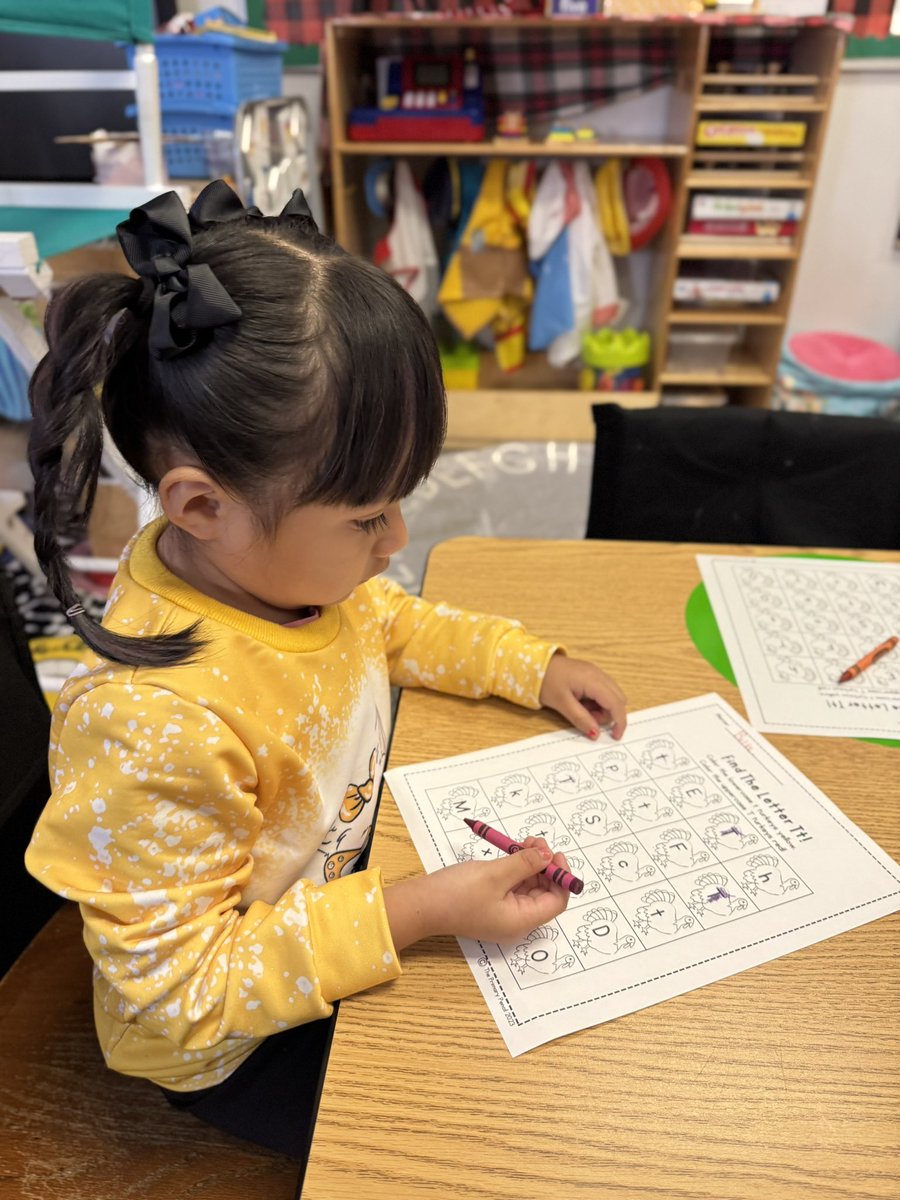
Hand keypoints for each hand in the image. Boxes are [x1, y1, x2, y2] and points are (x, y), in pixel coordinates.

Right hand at [384, 837, 571, 949]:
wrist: (421, 905)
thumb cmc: (456, 893)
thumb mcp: (496, 873)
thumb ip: (526, 863)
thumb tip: (549, 855)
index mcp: (521, 921)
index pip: (557, 901)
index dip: (561, 876)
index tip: (554, 853)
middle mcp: (516, 921)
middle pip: (544, 893)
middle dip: (545, 866)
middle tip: (535, 842)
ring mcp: (503, 914)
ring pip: (529, 888)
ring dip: (530, 865)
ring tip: (522, 844)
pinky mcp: (491, 905)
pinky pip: (513, 887)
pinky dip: (516, 870)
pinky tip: (510, 854)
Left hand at [539, 653, 626, 740]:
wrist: (534, 663)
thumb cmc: (545, 681)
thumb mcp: (561, 703)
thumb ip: (580, 718)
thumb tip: (595, 734)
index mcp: (592, 680)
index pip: (616, 703)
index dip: (619, 721)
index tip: (615, 736)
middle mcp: (598, 674)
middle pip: (618, 700)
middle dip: (607, 715)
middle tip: (588, 719)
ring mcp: (596, 673)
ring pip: (611, 696)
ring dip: (602, 709)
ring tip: (581, 710)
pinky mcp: (591, 674)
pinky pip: (603, 691)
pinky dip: (597, 702)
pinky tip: (582, 703)